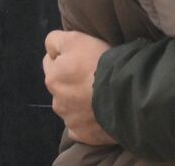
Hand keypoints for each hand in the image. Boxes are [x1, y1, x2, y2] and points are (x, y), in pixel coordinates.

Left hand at [43, 30, 116, 146]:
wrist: (124, 92)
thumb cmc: (100, 62)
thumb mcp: (75, 39)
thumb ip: (56, 41)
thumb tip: (51, 49)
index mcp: (53, 78)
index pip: (50, 61)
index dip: (65, 55)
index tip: (81, 54)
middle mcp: (57, 101)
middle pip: (62, 87)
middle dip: (72, 81)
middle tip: (93, 74)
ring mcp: (70, 120)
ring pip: (72, 107)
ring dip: (81, 101)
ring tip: (101, 93)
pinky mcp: (84, 135)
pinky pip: (82, 127)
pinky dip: (89, 120)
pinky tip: (101, 112)